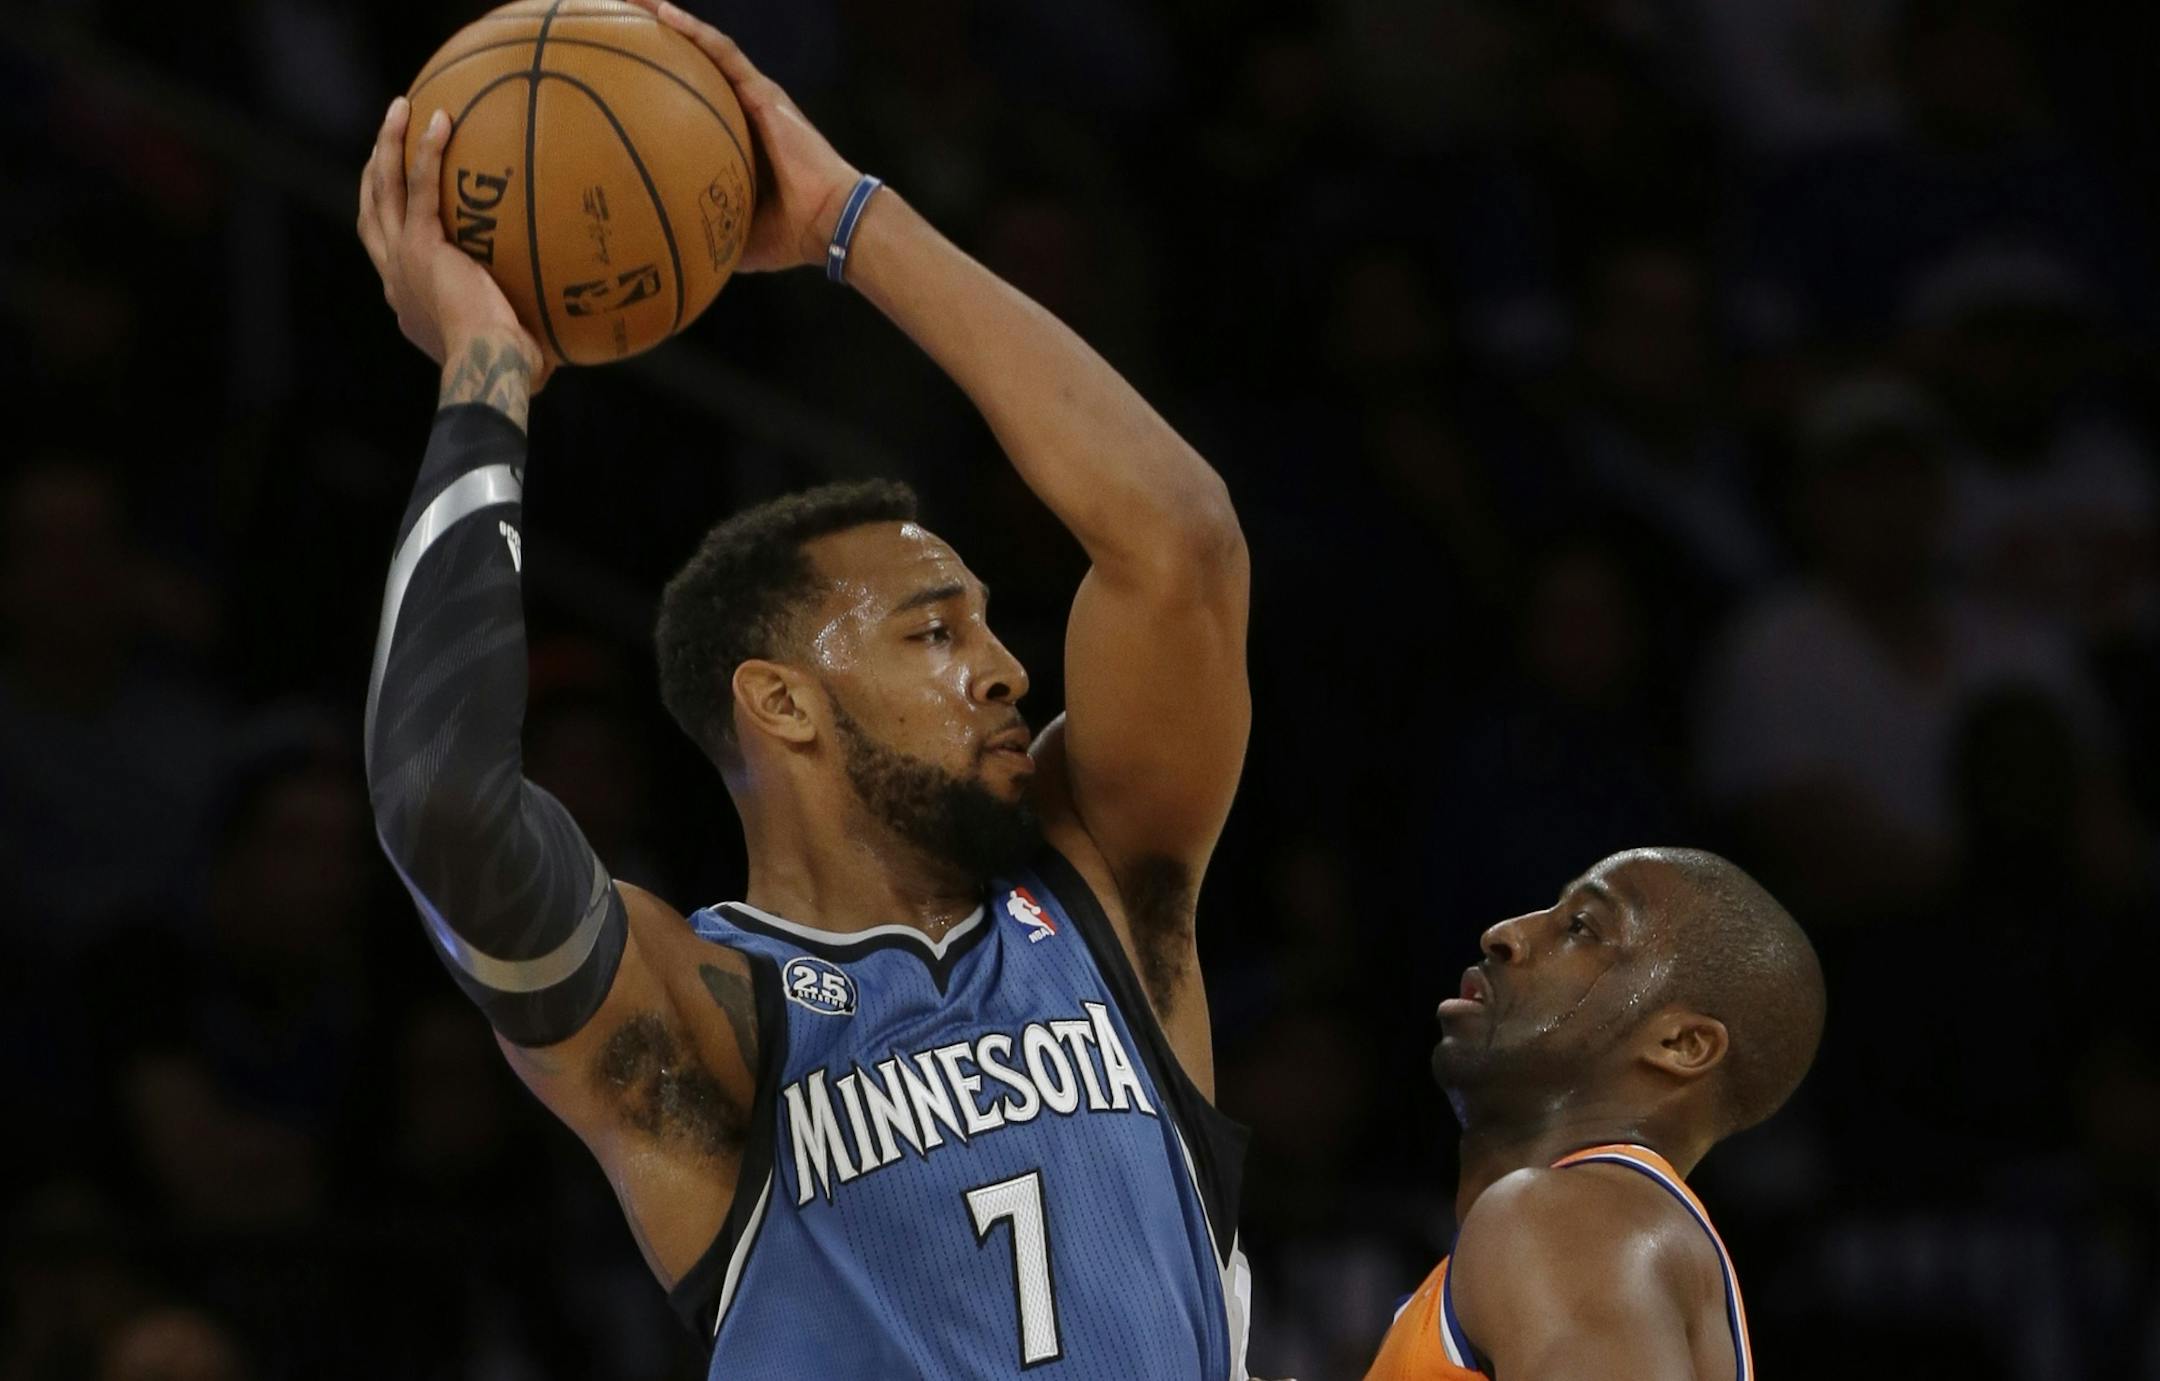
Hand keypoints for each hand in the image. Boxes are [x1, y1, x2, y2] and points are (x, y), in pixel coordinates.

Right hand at [356, 97, 548, 386]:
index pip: (389, 253)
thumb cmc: (513, 371)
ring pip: (383, 189)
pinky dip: (426, 151)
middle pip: (372, 213)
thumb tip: (572, 323)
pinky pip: (421, 187)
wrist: (491, 369)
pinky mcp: (422, 247)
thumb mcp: (516, 345)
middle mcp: (396, 278)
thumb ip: (529, 324)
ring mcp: (403, 260)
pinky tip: (440, 118)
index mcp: (410, 301)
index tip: (402, 200)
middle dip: (374, 174)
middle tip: (387, 140)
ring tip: (400, 108)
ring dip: (387, 145)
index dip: (389, 222)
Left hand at [628, 0, 861, 271]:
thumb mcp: (732, 237)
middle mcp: (741, 111)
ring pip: (703, 48)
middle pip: (689, 66)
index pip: (687, 103)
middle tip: (610, 22)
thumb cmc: (789, 235)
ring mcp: (753, 97)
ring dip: (667, 21)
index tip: (612, 76)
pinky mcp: (763, 93)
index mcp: (733, 140)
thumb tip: (666, 255)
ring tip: (628, 0)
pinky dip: (694, 31)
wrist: (828, 223)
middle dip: (652, 42)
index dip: (653, 85)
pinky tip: (662, 12)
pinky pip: (724, 53)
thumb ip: (702, 235)